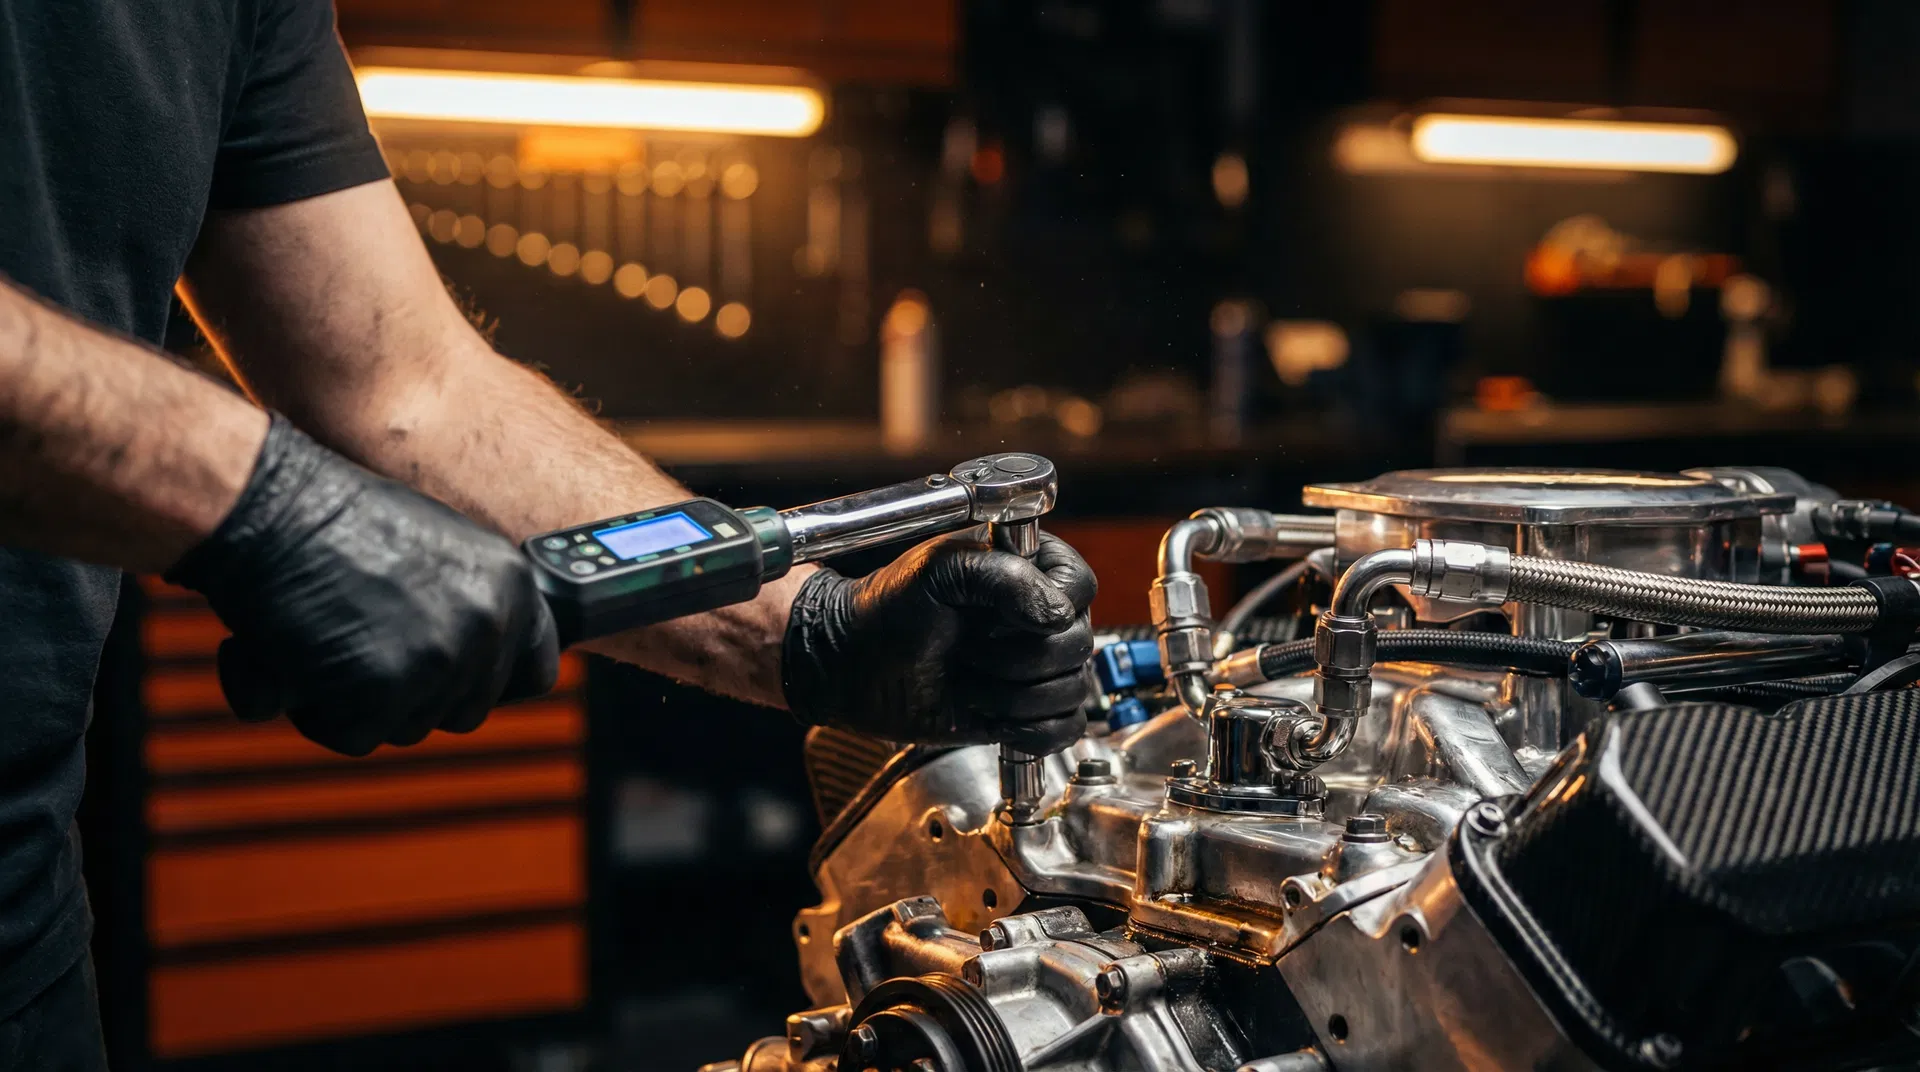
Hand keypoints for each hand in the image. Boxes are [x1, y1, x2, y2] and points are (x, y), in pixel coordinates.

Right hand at [166, 415, 558, 754]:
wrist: (272, 506)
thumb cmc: (337, 521)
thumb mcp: (440, 549)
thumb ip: (469, 604)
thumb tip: (477, 663)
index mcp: (512, 585)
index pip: (537, 671)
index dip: (493, 684)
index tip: (462, 683)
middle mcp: (488, 624)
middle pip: (465, 711)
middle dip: (415, 695)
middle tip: (364, 650)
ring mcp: (440, 660)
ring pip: (408, 727)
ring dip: (362, 703)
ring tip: (327, 640)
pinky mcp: (385, 691)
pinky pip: (354, 735)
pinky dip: (318, 712)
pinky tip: (297, 658)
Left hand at [781, 530, 1096, 753]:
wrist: (855, 665)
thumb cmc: (888, 609)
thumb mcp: (938, 571)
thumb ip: (1003, 577)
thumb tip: (1058, 615)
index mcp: (1030, 568)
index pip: (1080, 586)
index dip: (1047, 608)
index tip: (995, 617)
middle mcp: (1041, 615)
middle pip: (1079, 645)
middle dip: (1017, 659)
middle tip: (967, 650)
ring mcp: (1038, 665)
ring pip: (1073, 690)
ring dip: (1012, 696)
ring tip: (968, 679)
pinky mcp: (1030, 711)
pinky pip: (1064, 729)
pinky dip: (1026, 729)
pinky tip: (986, 711)